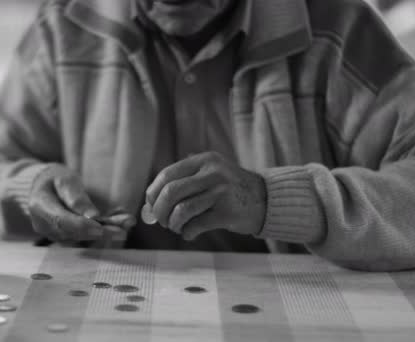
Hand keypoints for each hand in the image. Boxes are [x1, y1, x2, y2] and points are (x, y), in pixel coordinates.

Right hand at [28, 164, 134, 241]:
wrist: (42, 188)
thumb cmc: (54, 179)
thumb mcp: (64, 179)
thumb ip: (76, 197)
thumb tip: (92, 217)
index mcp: (40, 206)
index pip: (61, 221)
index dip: (82, 226)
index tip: (102, 228)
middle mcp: (44, 225)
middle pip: (74, 233)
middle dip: (101, 231)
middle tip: (125, 227)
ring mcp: (53, 234)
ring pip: (82, 237)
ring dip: (106, 231)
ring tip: (127, 221)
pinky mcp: (64, 237)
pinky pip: (85, 236)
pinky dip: (103, 230)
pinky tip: (120, 222)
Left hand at [145, 152, 266, 239]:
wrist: (266, 200)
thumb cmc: (229, 191)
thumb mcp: (209, 175)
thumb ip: (182, 184)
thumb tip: (149, 207)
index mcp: (204, 161)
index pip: (167, 175)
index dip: (153, 193)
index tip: (151, 206)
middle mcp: (213, 172)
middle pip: (171, 193)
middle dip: (160, 211)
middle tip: (163, 221)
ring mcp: (222, 192)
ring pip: (182, 210)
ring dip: (173, 224)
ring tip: (177, 227)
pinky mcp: (229, 212)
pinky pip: (197, 225)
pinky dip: (187, 232)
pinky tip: (190, 233)